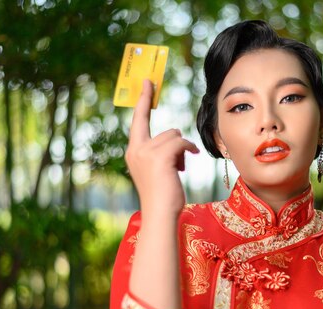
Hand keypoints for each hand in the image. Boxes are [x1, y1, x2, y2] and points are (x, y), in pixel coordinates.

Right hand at [125, 79, 198, 216]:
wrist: (160, 213)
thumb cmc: (162, 196)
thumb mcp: (157, 170)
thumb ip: (160, 153)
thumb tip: (178, 140)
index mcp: (133, 151)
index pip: (138, 120)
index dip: (144, 99)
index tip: (148, 81)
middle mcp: (136, 149)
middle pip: (167, 131)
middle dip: (178, 146)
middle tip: (179, 165)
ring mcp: (147, 152)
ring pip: (176, 137)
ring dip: (183, 152)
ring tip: (178, 170)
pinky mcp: (160, 156)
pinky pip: (182, 143)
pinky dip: (188, 151)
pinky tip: (186, 165)